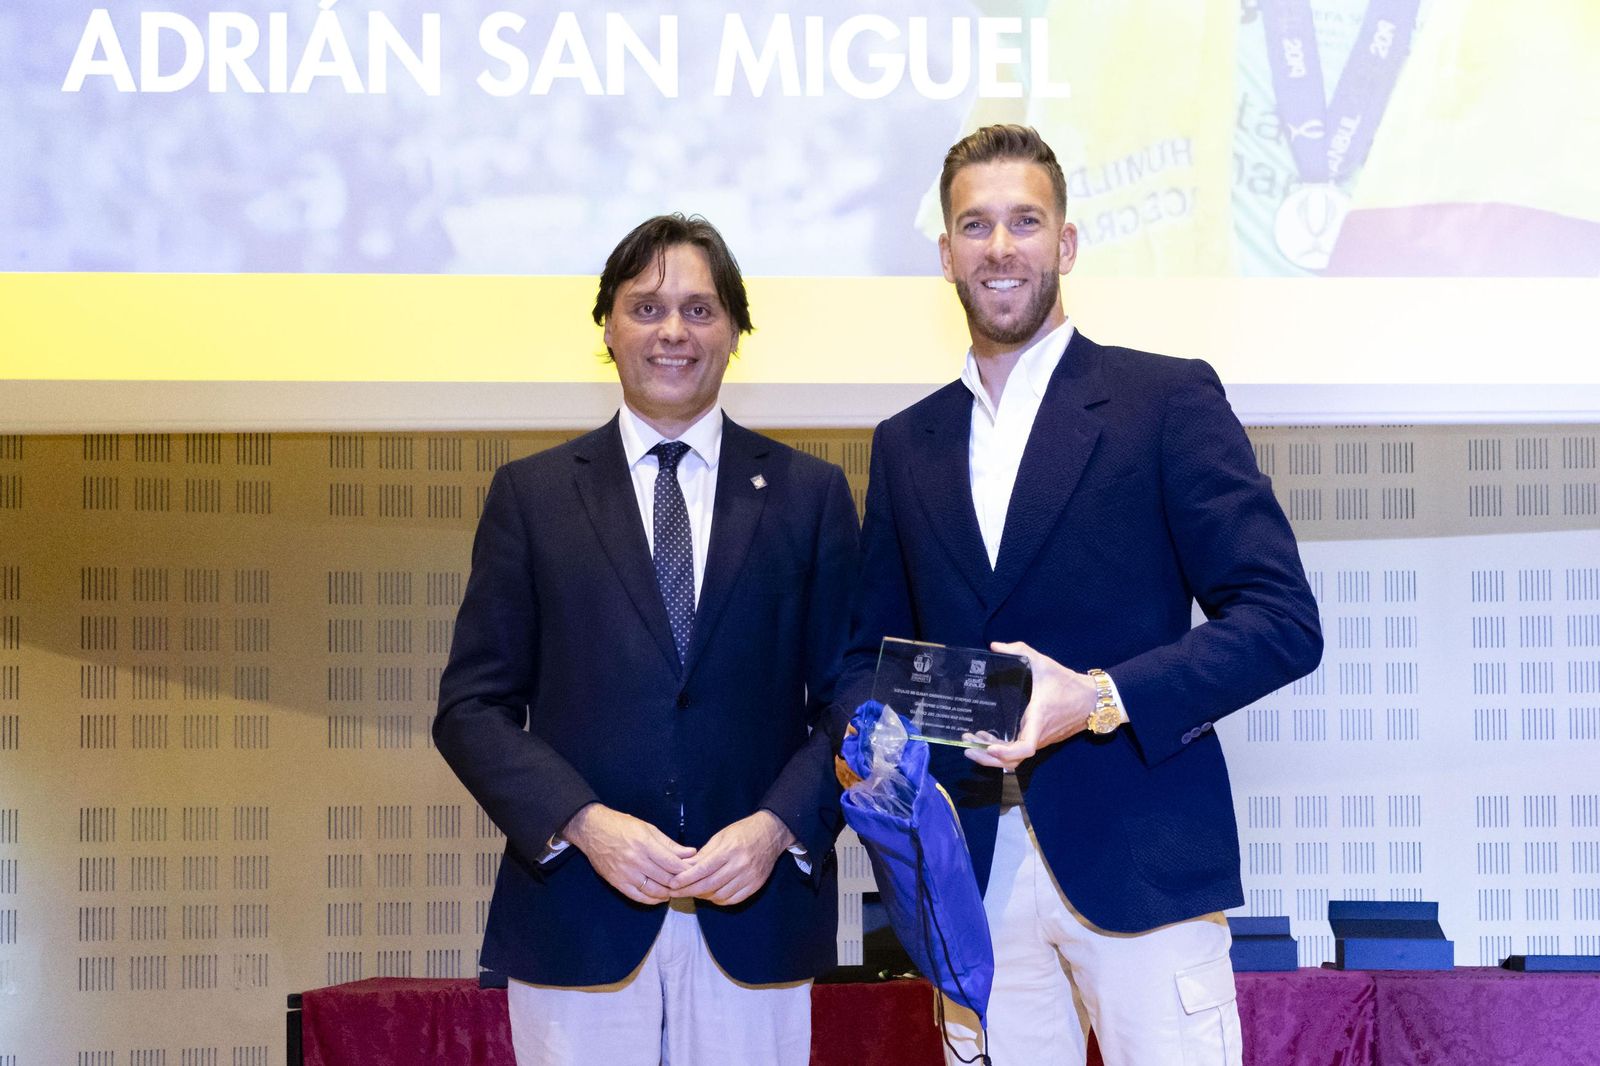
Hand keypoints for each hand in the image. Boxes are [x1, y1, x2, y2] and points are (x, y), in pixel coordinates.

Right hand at [563, 803, 695, 904]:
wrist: (592, 830)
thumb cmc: (622, 825)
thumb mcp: (648, 828)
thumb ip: (669, 844)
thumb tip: (690, 853)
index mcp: (645, 844)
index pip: (672, 863)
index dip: (686, 870)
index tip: (696, 871)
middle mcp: (636, 860)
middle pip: (665, 879)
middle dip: (680, 883)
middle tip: (690, 883)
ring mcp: (626, 874)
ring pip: (654, 891)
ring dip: (668, 893)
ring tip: (676, 890)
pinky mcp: (617, 883)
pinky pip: (638, 897)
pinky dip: (652, 900)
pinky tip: (660, 897)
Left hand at [667, 810, 794, 905]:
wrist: (771, 834)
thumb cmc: (742, 832)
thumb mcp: (720, 837)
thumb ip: (703, 854)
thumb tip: (684, 867)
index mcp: (729, 850)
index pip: (703, 869)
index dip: (686, 879)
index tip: (673, 884)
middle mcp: (740, 865)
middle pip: (709, 885)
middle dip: (689, 890)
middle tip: (676, 892)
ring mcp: (749, 877)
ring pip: (720, 895)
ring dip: (703, 896)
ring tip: (693, 892)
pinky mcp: (755, 885)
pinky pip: (733, 899)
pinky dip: (719, 900)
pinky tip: (711, 895)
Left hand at [966, 640, 1095, 771]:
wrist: (1092, 699)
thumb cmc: (1067, 683)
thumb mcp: (1043, 663)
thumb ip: (1019, 651)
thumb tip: (994, 646)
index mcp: (1038, 719)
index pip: (1025, 748)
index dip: (1006, 752)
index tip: (990, 747)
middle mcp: (1038, 735)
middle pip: (1013, 761)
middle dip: (988, 759)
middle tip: (967, 748)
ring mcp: (1040, 740)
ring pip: (1015, 760)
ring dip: (992, 756)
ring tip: (971, 744)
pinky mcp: (1040, 739)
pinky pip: (1019, 752)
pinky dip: (1002, 750)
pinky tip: (987, 738)